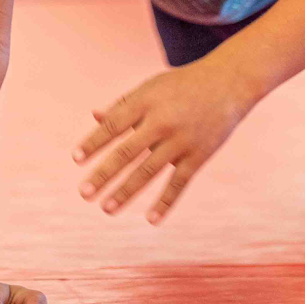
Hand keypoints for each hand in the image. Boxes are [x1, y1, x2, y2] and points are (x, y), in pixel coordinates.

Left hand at [74, 58, 256, 223]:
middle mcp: (162, 121)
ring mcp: (181, 140)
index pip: (113, 125)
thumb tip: (94, 118)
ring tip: (106, 209)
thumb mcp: (151, 88)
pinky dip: (165, 202)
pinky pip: (179, 183)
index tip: (76, 159)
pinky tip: (151, 220)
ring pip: (149, 171)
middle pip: (127, 152)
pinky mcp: (199, 155)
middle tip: (84, 194)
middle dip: (104, 174)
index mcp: (145, 101)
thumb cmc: (182, 85)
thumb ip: (124, 105)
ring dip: (126, 192)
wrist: (229, 82)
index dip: (93, 142)